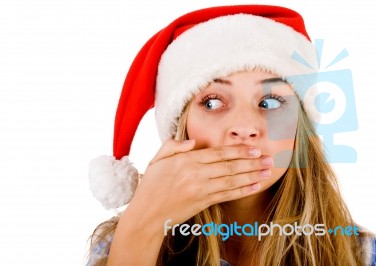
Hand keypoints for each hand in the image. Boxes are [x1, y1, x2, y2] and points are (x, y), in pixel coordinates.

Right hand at [125, 139, 272, 227]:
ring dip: (252, 175)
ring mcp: (201, 189)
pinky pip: (227, 195)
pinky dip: (243, 191)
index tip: (254, 148)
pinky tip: (255, 186)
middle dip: (252, 161)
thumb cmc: (151, 186)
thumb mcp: (156, 160)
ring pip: (232, 180)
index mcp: (185, 160)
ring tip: (267, 171)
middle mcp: (196, 174)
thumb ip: (173, 146)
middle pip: (230, 166)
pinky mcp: (203, 203)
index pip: (218, 153)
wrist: (147, 215)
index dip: (239, 150)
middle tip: (269, 158)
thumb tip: (193, 142)